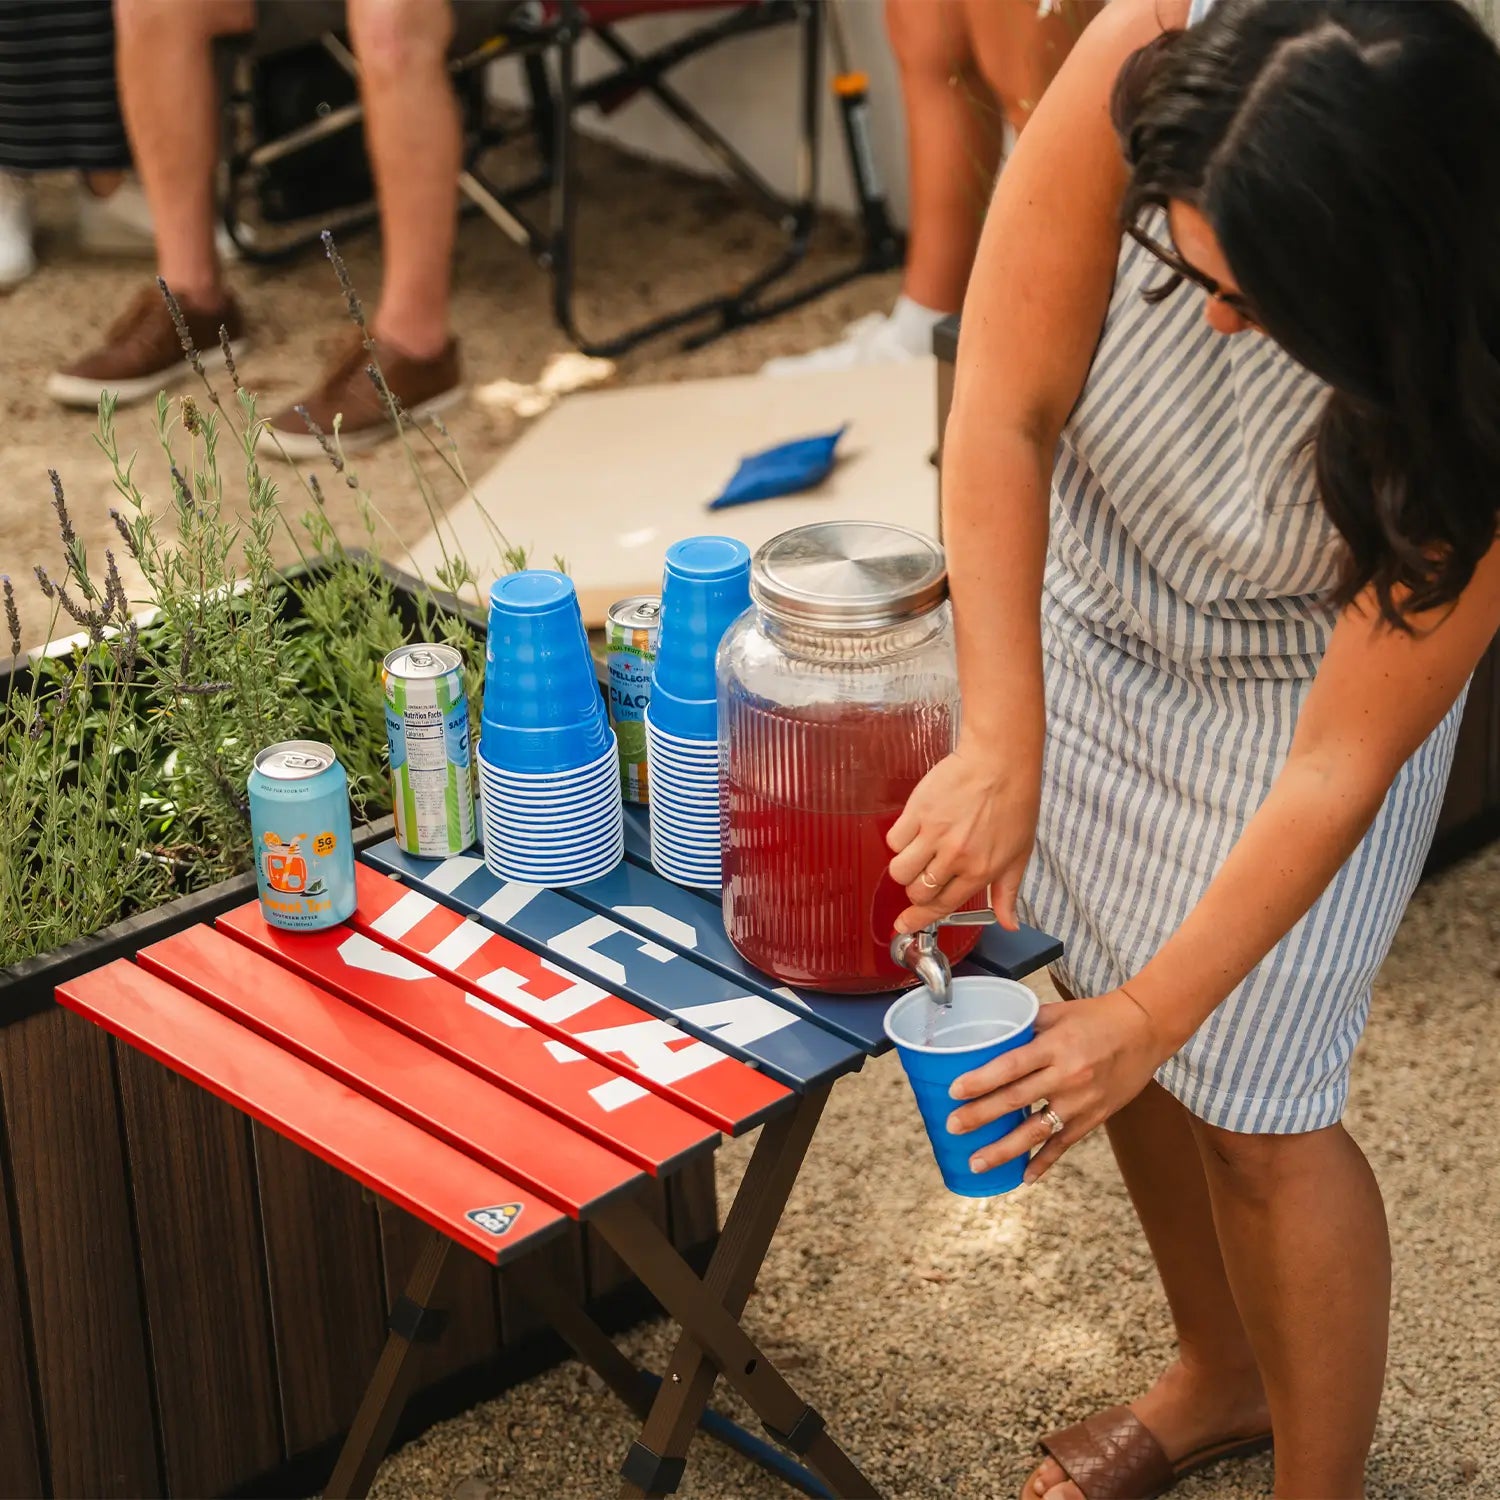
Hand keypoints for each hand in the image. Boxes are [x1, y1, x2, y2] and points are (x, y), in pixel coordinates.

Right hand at [886, 743, 1038, 933]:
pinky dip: (900, 840)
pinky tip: (915, 830)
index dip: (918, 918)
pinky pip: (895, 840)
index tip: (904, 925)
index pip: (941, 906)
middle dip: (916, 891)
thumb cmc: (1014, 803)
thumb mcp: (1019, 855)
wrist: (1000, 761)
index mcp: (979, 870)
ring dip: (905, 869)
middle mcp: (954, 857)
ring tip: (918, 854)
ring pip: (899, 870)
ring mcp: (934, 833)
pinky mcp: (918, 811)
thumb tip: (1008, 923)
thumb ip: (1007, 893)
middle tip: (923, 877)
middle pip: (916, 891)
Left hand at [945, 989, 1166, 1183]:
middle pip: (1017, 1100)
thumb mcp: (1058, 1012)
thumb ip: (1025, 1024)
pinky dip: (1043, 1162)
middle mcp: (1068, 1075)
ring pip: (1037, 1130)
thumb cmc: (1098, 1017)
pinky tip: (1023, 1177)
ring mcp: (1082, 1101)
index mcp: (1056, 1046)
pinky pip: (1064, 1144)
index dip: (981, 1080)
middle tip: (953, 1128)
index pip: (1011, 1066)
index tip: (954, 1091)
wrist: (1146, 1031)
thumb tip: (989, 1033)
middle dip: (981, 1116)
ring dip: (1004, 1149)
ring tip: (976, 1162)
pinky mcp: (1094, 1117)